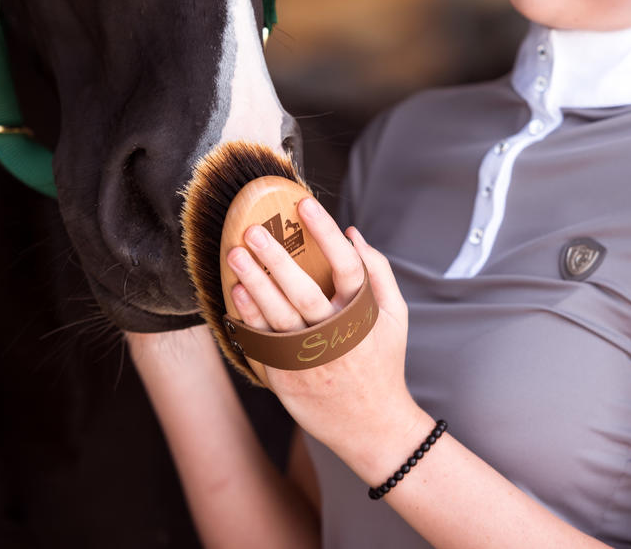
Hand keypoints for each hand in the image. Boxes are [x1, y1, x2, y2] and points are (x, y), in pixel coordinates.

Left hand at [227, 197, 433, 479]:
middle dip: (277, 258)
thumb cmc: (381, 363)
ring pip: (276, 315)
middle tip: (255, 229)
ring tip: (236, 253)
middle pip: (303, 290)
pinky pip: (262, 341)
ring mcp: (307, 358)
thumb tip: (354, 233)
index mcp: (362, 316)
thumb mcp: (394, 316)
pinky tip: (236, 292)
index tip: (304, 205)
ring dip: (254, 282)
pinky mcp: (285, 375)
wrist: (370, 426)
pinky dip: (248, 316)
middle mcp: (334, 336)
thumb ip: (378, 272)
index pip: (347, 266)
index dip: (325, 233)